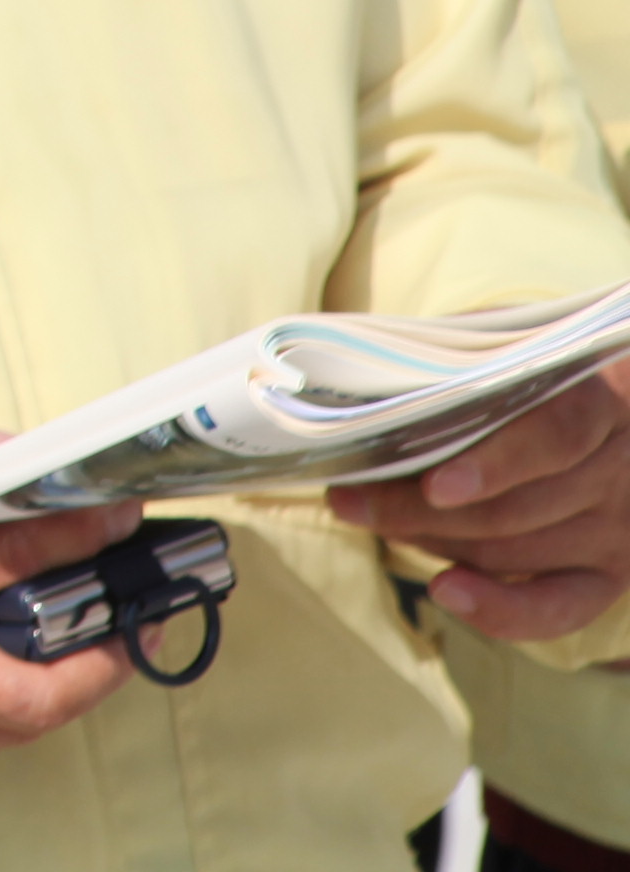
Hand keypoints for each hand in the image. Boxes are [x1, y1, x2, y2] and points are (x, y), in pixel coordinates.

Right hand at [0, 418, 131, 770]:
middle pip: (41, 687)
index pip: (22, 559)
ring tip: (80, 643)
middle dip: (106, 654)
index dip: (87, 536)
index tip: (122, 521)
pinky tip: (0, 672)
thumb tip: (21, 458)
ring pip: (8, 728)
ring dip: (57, 690)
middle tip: (133, 617)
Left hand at [343, 355, 629, 636]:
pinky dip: (500, 609)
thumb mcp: (521, 341)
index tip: (435, 485)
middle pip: (519, 506)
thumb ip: (469, 357)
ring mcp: (620, 528)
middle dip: (420, 508)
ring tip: (367, 519)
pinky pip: (558, 606)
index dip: (497, 464)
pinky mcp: (611, 573)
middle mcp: (622, 470)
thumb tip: (372, 375)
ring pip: (518, 549)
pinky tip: (445, 590)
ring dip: (434, 540)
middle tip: (348, 498)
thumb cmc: (549, 366)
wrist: (620, 411)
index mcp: (607, 399)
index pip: (558, 436)